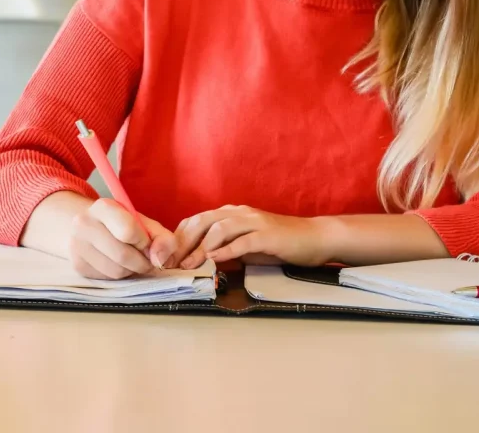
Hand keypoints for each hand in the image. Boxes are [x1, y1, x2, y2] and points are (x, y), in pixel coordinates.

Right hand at [69, 199, 178, 279]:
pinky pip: (107, 279)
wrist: (89, 226)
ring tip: (132, 260)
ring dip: (131, 271)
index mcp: (104, 207)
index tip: (147, 243)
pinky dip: (119, 276)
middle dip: (142, 262)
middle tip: (146, 259)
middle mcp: (84, 224)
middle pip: (122, 255)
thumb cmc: (122, 223)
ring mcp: (77, 246)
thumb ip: (162, 238)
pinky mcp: (77, 265)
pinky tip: (118, 264)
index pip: (128, 231)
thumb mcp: (145, 223)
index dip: (144, 242)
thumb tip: (161, 261)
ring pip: (115, 272)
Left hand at [173, 205, 328, 268]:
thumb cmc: (279, 244)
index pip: (196, 220)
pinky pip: (243, 240)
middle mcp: (239, 213)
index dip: (177, 238)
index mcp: (231, 214)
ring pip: (219, 228)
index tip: (165, 257)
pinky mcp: (267, 234)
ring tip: (188, 265)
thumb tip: (198, 261)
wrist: (314, 238)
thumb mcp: (246, 246)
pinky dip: (227, 250)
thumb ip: (224, 249)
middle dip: (182, 242)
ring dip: (200, 248)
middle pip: (202, 221)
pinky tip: (215, 260)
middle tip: (170, 263)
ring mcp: (254, 222)